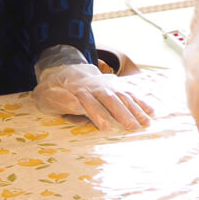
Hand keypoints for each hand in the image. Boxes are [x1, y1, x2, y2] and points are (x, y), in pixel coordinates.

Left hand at [33, 62, 152, 130]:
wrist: (63, 71)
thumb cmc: (53, 91)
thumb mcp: (46, 95)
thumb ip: (60, 100)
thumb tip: (74, 104)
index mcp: (77, 90)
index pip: (89, 103)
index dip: (98, 115)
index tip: (107, 127)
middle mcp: (96, 86)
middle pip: (110, 99)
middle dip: (122, 114)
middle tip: (132, 128)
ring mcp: (108, 84)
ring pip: (123, 96)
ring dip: (136, 110)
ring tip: (145, 123)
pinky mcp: (116, 85)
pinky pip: (131, 93)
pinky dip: (142, 102)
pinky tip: (151, 112)